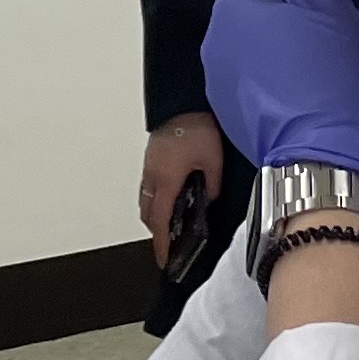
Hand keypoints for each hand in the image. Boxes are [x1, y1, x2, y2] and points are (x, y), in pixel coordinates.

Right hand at [139, 111, 224, 238]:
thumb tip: (210, 199)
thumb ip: (212, 184)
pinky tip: (171, 197)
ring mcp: (149, 166)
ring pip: (145, 200)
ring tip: (170, 223)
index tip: (164, 259)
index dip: (161, 243)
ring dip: (154, 215)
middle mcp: (153, 176)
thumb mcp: (213, 160)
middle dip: (156, 232)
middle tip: (169, 244)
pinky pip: (148, 186)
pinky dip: (155, 199)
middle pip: (147, 214)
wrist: (182, 101)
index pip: (159, 221)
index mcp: (166, 180)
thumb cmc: (196, 126)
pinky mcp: (152, 157)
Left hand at [202, 0, 358, 204]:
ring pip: (249, 37)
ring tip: (321, 48)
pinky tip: (306, 81)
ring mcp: (219, 79)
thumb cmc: (328, 76)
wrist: (325, 160)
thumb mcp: (325, 1)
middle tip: (328, 8)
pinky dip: (273, 69)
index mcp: (232, 5)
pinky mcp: (232, 111)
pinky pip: (251, 72)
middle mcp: (214, 39)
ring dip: (278, 34)